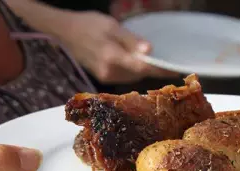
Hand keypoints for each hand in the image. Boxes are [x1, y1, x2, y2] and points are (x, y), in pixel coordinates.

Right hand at [57, 11, 177, 83]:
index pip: (143, 68)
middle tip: (156, 55)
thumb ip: (131, 41)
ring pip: (132, 76)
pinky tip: (127, 57)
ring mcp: (105, 77)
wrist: (65, 31)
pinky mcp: (103, 77)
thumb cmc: (89, 24)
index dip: (160, 70)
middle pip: (139, 74)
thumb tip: (149, 51)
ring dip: (139, 68)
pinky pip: (124, 76)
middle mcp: (109, 72)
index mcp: (112, 57)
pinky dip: (130, 69)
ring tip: (137, 52)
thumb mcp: (113, 26)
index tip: (174, 70)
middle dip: (149, 66)